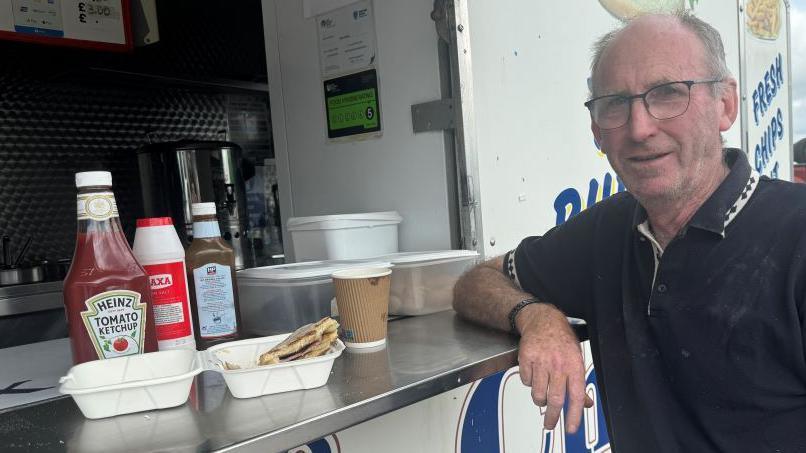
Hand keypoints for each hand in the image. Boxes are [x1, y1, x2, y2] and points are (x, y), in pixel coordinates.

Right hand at [515, 304, 593, 433]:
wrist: (543, 320)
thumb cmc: (562, 339)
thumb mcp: (576, 358)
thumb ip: (579, 382)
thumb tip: (585, 403)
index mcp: (574, 365)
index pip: (576, 396)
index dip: (574, 415)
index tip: (571, 428)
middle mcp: (558, 364)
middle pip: (555, 399)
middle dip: (551, 417)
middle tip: (549, 424)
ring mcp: (541, 361)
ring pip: (538, 393)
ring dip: (539, 398)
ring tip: (542, 393)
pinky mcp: (526, 359)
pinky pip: (525, 381)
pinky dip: (529, 382)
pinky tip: (534, 373)